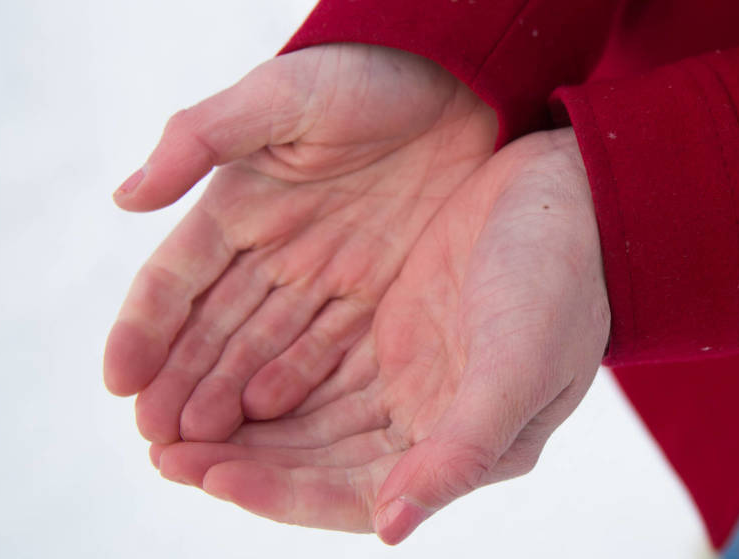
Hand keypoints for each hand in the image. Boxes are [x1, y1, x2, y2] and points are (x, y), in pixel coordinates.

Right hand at [103, 44, 496, 442]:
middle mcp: (270, 248)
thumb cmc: (366, 75)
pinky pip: (323, 348)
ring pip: (260, 349)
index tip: (118, 382)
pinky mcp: (372, 291)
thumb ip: (203, 139)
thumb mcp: (282, 98)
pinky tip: (266, 420)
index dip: (143, 329)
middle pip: (212, 329)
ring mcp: (321, 274)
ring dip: (227, 398)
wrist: (459, 81)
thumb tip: (124, 197)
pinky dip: (291, 385)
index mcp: (236, 202)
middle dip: (179, 384)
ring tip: (198, 447)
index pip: (175, 279)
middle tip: (154, 440)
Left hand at [152, 129, 609, 543]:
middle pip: (315, 460)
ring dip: (241, 422)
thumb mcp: (519, 365)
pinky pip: (312, 361)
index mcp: (458, 444)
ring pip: (305, 416)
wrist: (578, 192)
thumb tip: (393, 529)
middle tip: (160, 451)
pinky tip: (217, 370)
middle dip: (241, 461)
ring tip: (169, 420)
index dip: (277, 491)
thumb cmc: (563, 280)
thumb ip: (461, 451)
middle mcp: (424, 419)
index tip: (206, 474)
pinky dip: (265, 373)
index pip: (352, 493)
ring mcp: (404, 371)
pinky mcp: (389, 322)